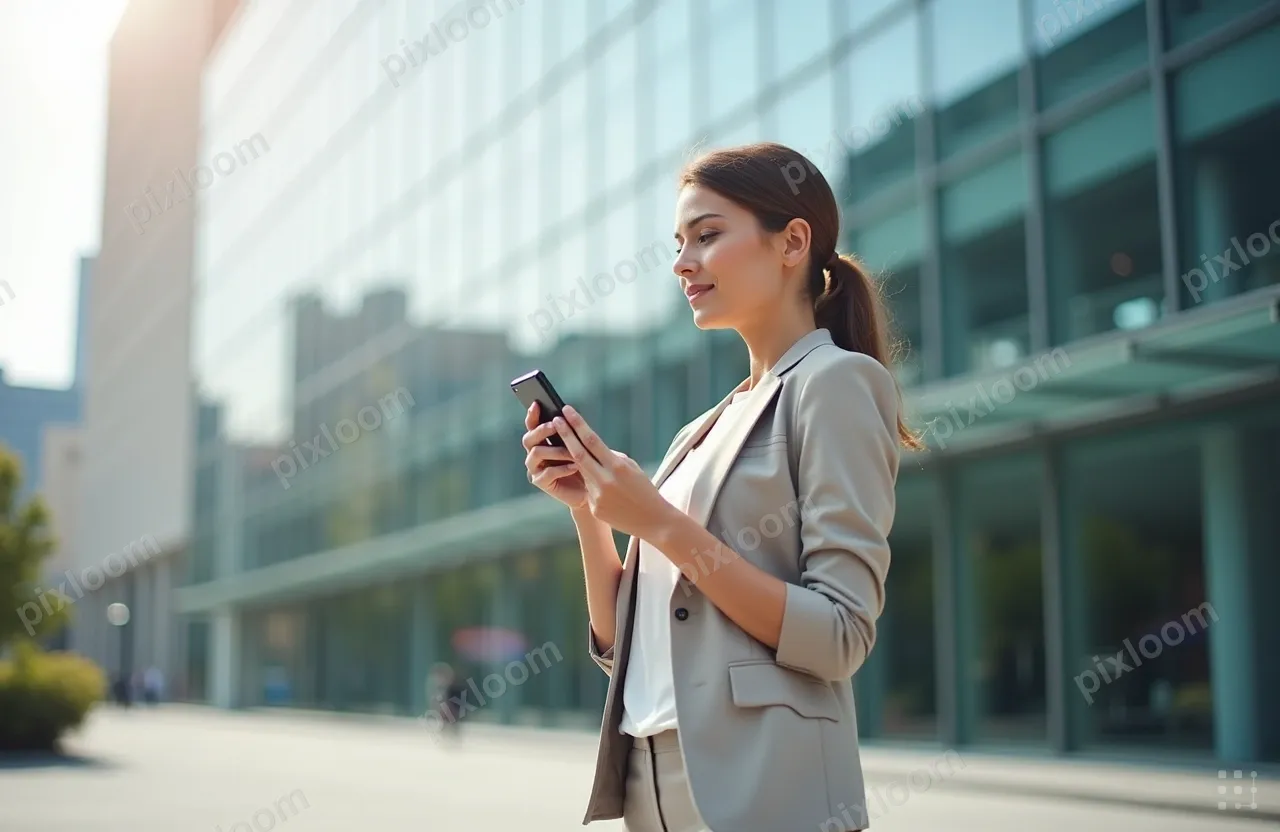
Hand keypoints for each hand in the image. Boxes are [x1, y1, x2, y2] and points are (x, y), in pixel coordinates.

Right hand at [522, 402, 586, 509]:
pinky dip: (562, 468)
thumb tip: (567, 413)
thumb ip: (572, 433)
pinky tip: (575, 466)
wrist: (591, 491)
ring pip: (537, 453)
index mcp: (542, 440)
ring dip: (556, 450)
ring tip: (573, 451)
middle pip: (528, 438)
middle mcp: (535, 452)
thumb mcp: (582, 446)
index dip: (532, 414)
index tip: (537, 403)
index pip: (532, 424)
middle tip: (555, 424)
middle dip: (541, 430)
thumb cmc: (587, 465)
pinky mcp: (541, 482)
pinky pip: (546, 473)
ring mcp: (536, 468)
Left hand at [552, 405, 679, 540]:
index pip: (592, 440)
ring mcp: (597, 495)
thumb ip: (610, 456)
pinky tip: (604, 489)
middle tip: (555, 420)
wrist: (653, 520)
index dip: (577, 424)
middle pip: (578, 453)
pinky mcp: (594, 507)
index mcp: (617, 466)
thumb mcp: (631, 467)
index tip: (566, 410)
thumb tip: (590, 446)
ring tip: (577, 454)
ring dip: (577, 462)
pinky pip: (587, 490)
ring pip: (582, 472)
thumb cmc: (644, 489)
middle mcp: (605, 480)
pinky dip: (591, 485)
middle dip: (565, 435)